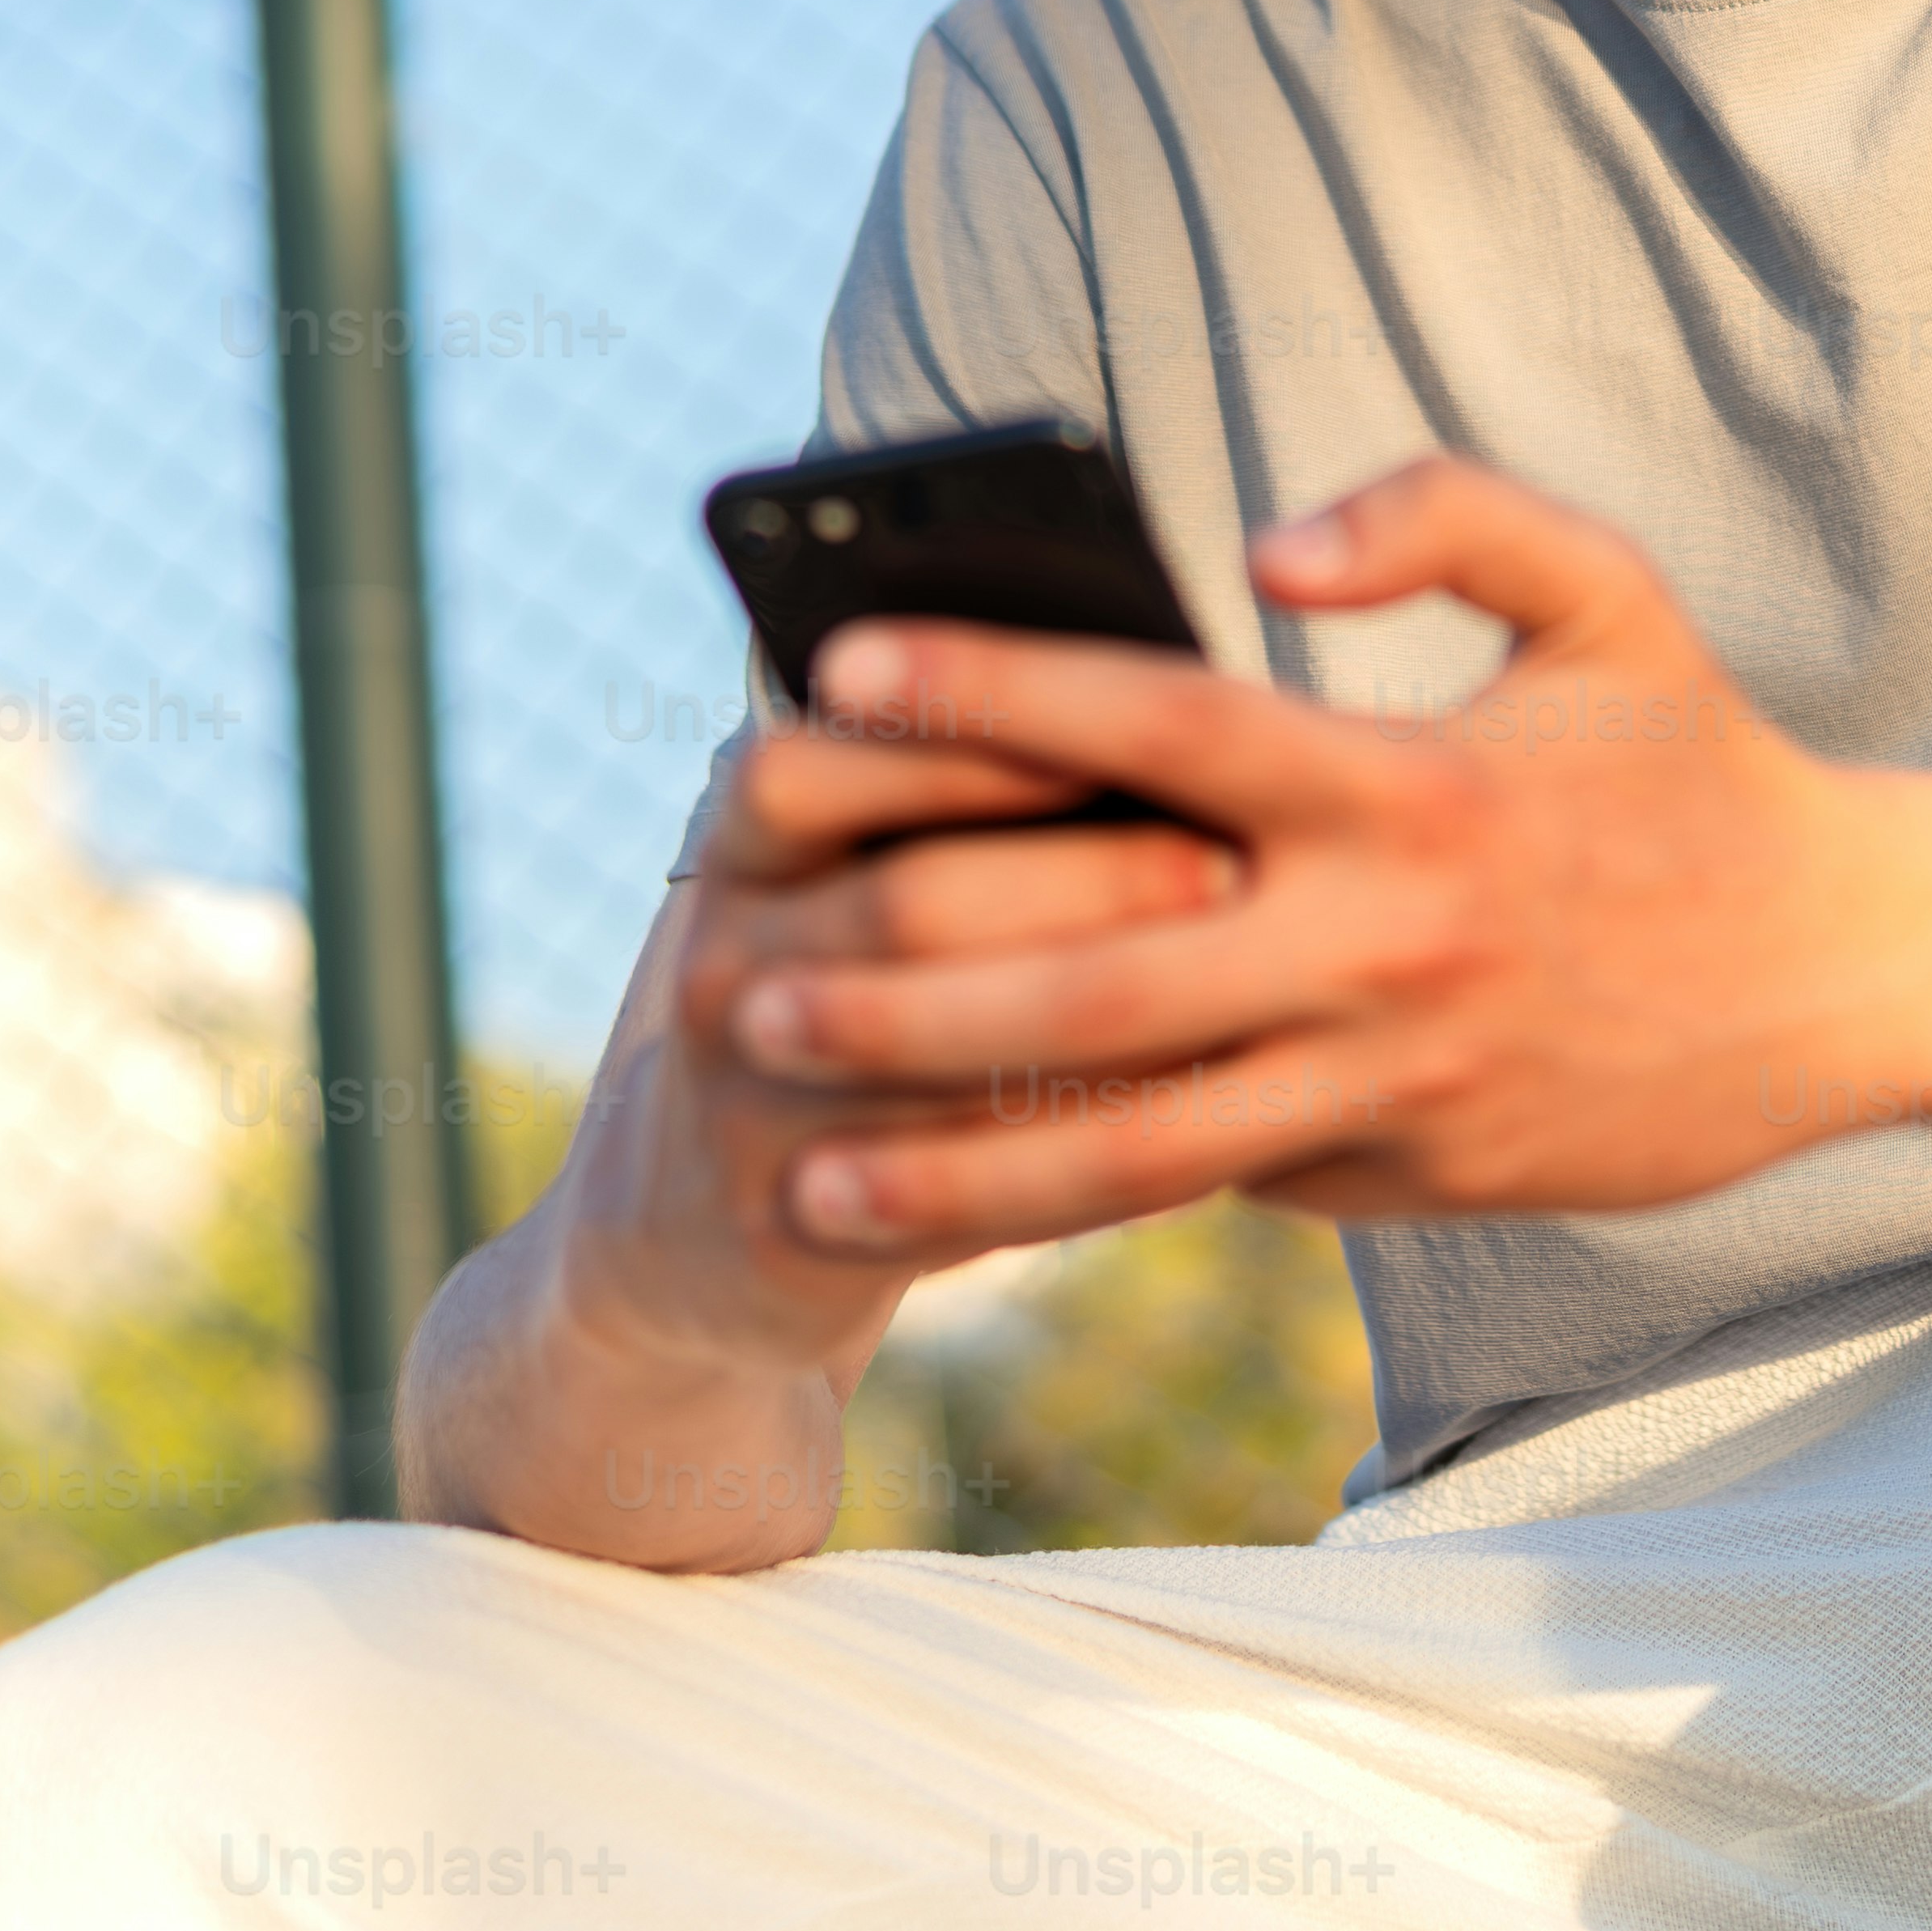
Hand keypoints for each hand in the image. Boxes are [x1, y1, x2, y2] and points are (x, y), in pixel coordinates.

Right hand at [558, 726, 1248, 1380]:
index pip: (820, 763)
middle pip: (908, 902)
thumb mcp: (835, 878)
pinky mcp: (789, 1224)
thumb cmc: (835, 992)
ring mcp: (740, 1102)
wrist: (697, 1219)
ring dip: (1100, 1023)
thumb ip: (940, 798)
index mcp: (741, 845)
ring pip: (942, 1056)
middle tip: (1230, 865)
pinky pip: (954, 1189)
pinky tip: (1191, 1121)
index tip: (1129, 721)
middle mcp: (720, 961)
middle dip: (1083, 879)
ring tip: (1234, 994)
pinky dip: (1078, 1151)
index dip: (966, 735)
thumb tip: (1150, 705)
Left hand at [720, 454, 1923, 1259]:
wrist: (1853, 976)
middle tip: (732, 982)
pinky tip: (940, 1207)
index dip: (991, 697)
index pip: (1159, 726)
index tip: (834, 676)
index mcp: (1407, 784)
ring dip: (949, 1160)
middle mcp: (1385, 940)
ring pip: (1132, 1140)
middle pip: (1097, 974)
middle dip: (899, 987)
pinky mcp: (1407, 1176)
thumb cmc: (1699, 765)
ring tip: (792, 1167)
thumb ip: (1443, 512)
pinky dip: (1076, 1194)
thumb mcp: (1609, 590)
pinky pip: (1216, 1180)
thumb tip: (1265, 539)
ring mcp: (1393, 1076)